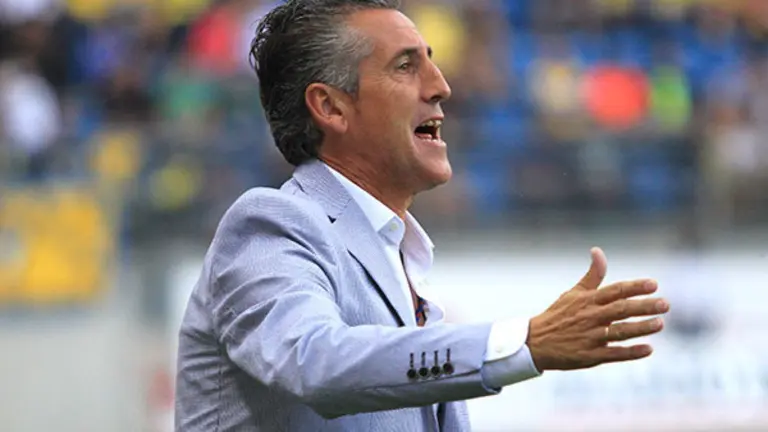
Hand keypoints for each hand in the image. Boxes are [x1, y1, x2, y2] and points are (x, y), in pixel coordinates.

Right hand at [527, 247, 669, 370]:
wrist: (535, 343)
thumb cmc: (559, 315)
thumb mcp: (574, 293)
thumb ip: (592, 274)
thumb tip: (597, 250)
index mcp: (587, 300)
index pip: (614, 291)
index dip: (634, 287)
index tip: (654, 284)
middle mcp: (590, 317)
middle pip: (620, 310)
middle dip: (643, 306)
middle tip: (665, 304)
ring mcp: (591, 337)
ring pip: (619, 332)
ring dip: (640, 328)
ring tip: (659, 324)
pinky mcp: (590, 356)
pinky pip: (614, 354)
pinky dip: (631, 352)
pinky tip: (648, 349)